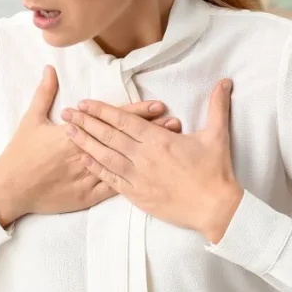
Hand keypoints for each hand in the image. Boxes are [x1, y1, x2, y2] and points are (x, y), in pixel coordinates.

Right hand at [0, 65, 180, 226]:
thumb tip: (49, 69)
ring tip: (171, 149)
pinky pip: (113, 188)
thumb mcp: (31, 119)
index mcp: (75, 133)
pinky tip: (152, 177)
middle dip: (151, 131)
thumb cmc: (21, 153)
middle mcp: (86, 153)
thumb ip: (44, 93)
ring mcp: (88, 176)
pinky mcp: (87, 196)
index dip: (136, 112)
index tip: (157, 106)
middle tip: (175, 123)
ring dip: (147, 156)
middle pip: (124, 140)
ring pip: (125, 164)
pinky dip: (132, 182)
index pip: (112, 120)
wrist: (11, 187)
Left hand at [61, 78, 243, 243]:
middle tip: (67, 112)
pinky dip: (97, 170)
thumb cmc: (216, 172)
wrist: (215, 209)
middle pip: (109, 136)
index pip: (124, 121)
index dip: (102, 111)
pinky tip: (85, 161)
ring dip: (86, 144)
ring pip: (106, 157)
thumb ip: (217, 106)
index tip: (85, 102)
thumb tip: (224, 81)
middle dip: (86, 123)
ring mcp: (139, 178)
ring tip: (68, 132)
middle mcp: (144, 158)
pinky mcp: (138, 196)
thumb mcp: (217, 135)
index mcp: (159, 141)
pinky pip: (112, 181)